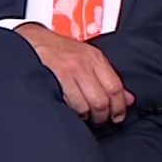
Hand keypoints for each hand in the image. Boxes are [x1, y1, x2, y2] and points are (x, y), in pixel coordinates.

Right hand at [14, 23, 133, 125]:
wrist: (32, 41)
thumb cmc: (59, 52)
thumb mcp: (87, 60)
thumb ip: (108, 79)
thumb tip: (128, 99)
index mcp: (96, 59)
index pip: (115, 88)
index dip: (119, 108)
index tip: (117, 117)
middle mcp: (85, 64)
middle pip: (103, 100)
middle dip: (103, 116)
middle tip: (99, 120)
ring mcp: (70, 70)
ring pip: (88, 105)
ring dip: (87, 116)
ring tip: (83, 115)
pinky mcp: (55, 77)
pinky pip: (71, 103)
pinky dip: (73, 112)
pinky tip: (71, 109)